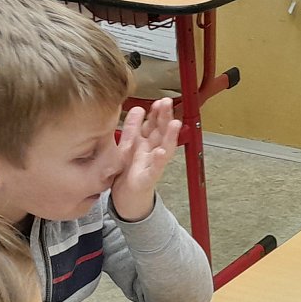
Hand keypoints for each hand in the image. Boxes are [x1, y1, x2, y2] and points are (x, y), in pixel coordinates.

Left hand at [109, 98, 179, 221]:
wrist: (126, 200)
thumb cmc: (128, 174)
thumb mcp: (128, 147)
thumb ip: (133, 128)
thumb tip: (139, 108)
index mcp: (145, 144)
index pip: (153, 124)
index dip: (157, 112)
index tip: (160, 100)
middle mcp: (151, 153)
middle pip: (161, 132)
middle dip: (165, 118)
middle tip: (167, 103)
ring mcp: (151, 166)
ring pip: (163, 148)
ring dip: (169, 136)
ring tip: (175, 124)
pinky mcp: (146, 180)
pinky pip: (154, 170)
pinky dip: (159, 161)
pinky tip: (162, 153)